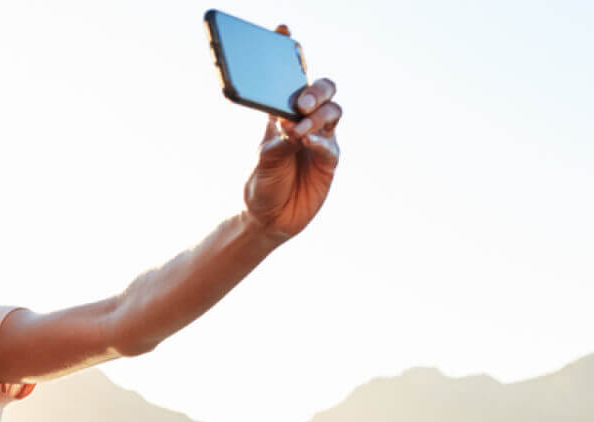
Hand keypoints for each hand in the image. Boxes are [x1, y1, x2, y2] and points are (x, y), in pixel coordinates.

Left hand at [242, 25, 341, 240]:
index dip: (290, 53)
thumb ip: (275, 144)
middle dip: (315, 90)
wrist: (269, 220)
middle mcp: (303, 122)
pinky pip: (331, 144)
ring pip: (332, 112)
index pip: (289, 79)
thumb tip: (290, 126)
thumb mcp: (261, 163)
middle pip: (321, 90)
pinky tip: (307, 142)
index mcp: (281, 115)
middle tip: (299, 103)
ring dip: (317, 116)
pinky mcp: (329, 160)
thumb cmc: (261, 186)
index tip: (282, 29)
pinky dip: (320, 140)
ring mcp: (320, 139)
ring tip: (299, 130)